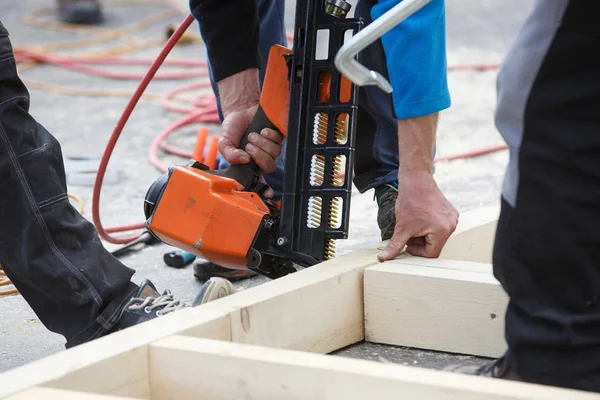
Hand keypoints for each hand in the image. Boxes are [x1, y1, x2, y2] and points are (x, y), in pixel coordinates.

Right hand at [215, 69, 283, 197]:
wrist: (240, 110)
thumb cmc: (233, 129)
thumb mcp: (224, 142)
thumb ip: (229, 154)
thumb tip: (243, 159)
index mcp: (250, 165)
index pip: (259, 182)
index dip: (265, 190)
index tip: (269, 194)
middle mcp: (262, 159)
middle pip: (270, 166)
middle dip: (259, 155)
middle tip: (249, 145)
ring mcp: (271, 148)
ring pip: (275, 153)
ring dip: (262, 143)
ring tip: (253, 135)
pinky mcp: (278, 136)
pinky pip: (279, 140)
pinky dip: (270, 135)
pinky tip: (262, 130)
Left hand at [377, 172, 458, 260]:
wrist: (416, 179)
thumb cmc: (410, 201)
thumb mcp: (402, 227)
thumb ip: (395, 246)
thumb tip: (383, 258)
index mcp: (443, 231)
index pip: (431, 254)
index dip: (416, 251)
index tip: (407, 244)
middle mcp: (451, 226)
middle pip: (435, 245)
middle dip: (419, 242)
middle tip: (408, 232)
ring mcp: (453, 218)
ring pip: (436, 237)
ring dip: (423, 234)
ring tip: (413, 223)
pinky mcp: (450, 212)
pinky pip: (440, 227)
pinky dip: (429, 226)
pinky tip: (420, 218)